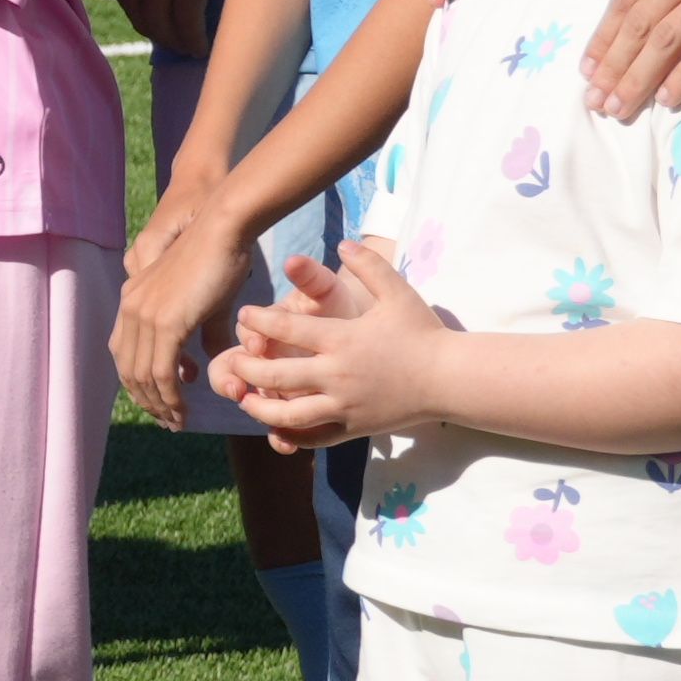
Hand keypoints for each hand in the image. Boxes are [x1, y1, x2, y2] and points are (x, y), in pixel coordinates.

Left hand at [112, 187, 252, 422]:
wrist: (223, 229)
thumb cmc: (221, 259)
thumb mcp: (206, 304)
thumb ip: (203, 334)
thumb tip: (207, 362)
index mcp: (133, 299)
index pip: (125, 353)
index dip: (139, 383)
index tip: (158, 403)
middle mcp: (131, 307)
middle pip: (128, 369)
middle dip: (146, 400)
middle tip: (167, 421)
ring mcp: (144, 315)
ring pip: (143, 376)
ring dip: (159, 404)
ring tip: (177, 421)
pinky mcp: (164, 322)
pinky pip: (161, 372)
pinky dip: (170, 395)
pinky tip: (182, 408)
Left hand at [215, 237, 454, 450]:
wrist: (449, 379)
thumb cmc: (422, 332)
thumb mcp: (397, 291)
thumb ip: (369, 265)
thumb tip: (342, 243)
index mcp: (343, 340)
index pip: (287, 330)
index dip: (259, 322)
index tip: (243, 315)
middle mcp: (338, 375)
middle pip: (276, 376)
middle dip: (246, 368)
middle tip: (230, 360)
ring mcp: (344, 406)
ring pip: (288, 414)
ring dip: (259, 407)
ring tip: (243, 397)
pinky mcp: (353, 428)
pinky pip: (313, 437)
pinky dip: (289, 434)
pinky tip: (274, 426)